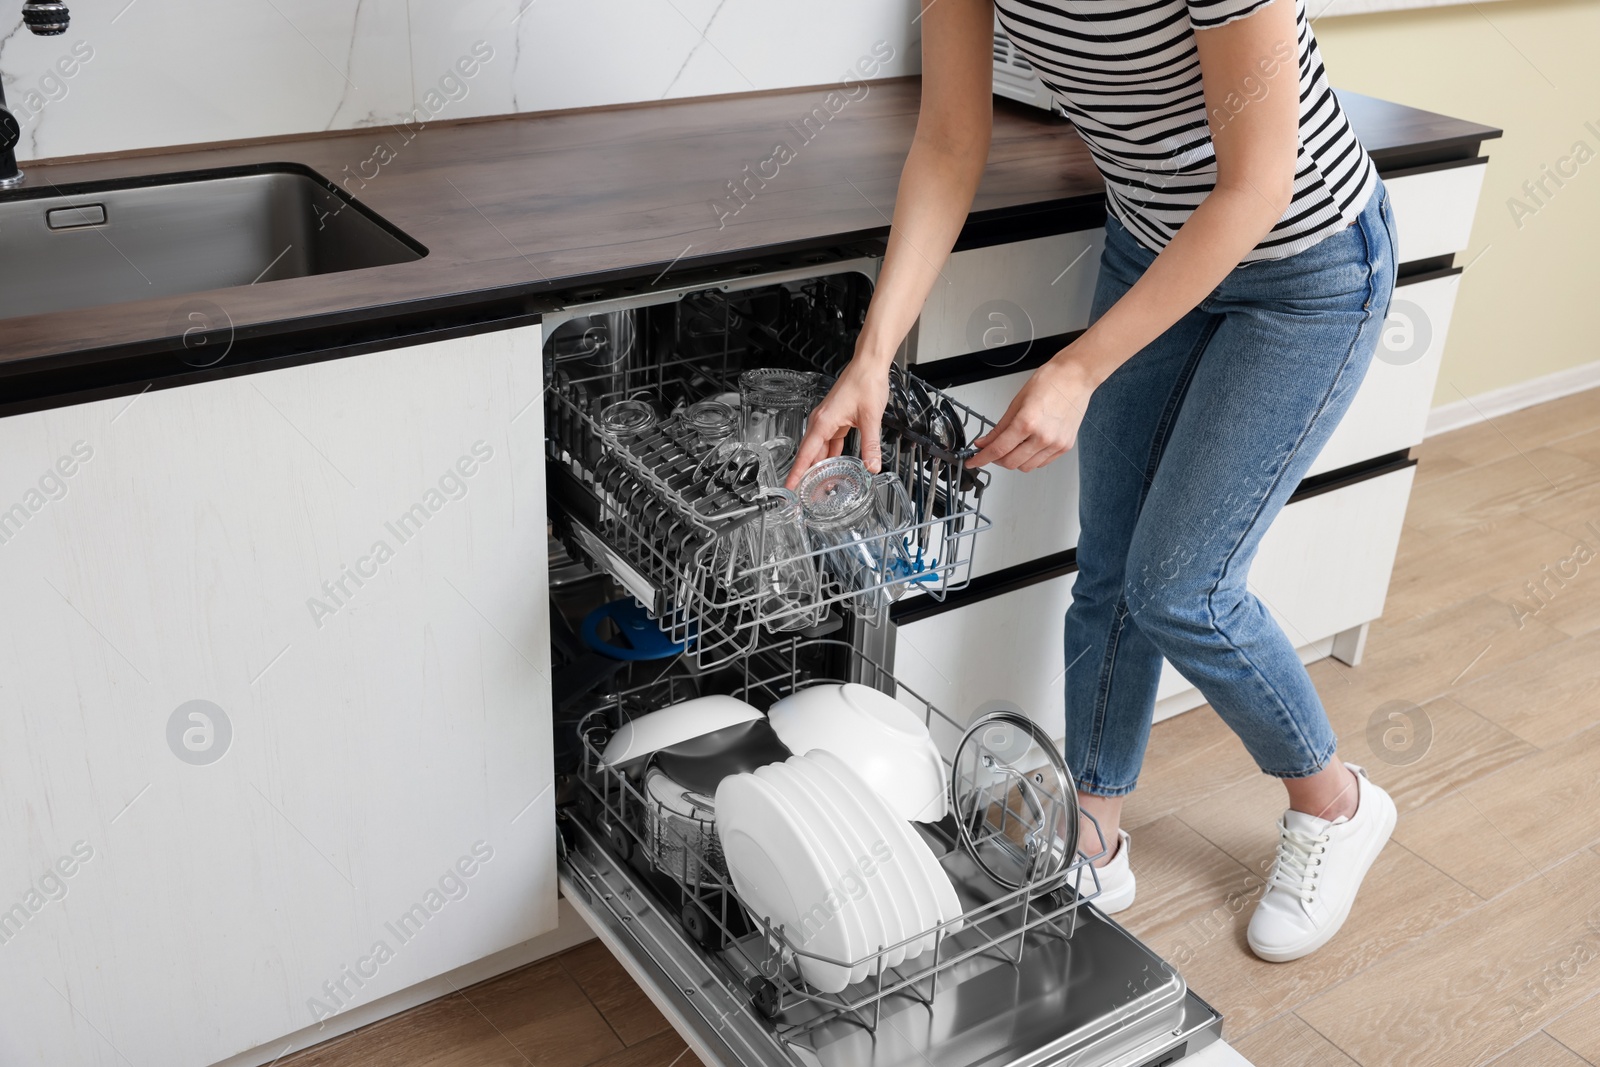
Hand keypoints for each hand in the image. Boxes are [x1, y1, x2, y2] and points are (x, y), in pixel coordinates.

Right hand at [785, 356, 890, 488]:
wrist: (869, 364)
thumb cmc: (865, 383)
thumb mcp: (870, 418)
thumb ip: (870, 444)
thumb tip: (872, 466)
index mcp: (824, 421)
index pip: (806, 454)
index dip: (797, 472)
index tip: (789, 487)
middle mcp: (821, 421)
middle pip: (810, 453)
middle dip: (806, 473)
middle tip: (804, 494)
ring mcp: (828, 420)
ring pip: (819, 448)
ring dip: (819, 465)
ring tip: (819, 484)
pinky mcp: (836, 419)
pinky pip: (829, 441)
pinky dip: (829, 454)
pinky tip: (834, 464)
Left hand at [966, 356, 1095, 471]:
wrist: (1077, 376)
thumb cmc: (1051, 381)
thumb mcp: (1017, 401)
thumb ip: (1000, 427)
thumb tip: (985, 442)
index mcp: (1027, 422)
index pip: (998, 450)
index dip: (981, 459)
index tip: (974, 462)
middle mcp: (1043, 437)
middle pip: (1010, 462)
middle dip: (996, 459)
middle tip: (991, 450)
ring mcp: (1055, 444)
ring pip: (1026, 467)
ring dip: (1014, 460)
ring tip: (1012, 447)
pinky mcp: (1065, 446)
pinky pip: (1042, 463)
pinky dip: (1030, 459)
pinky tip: (1027, 447)